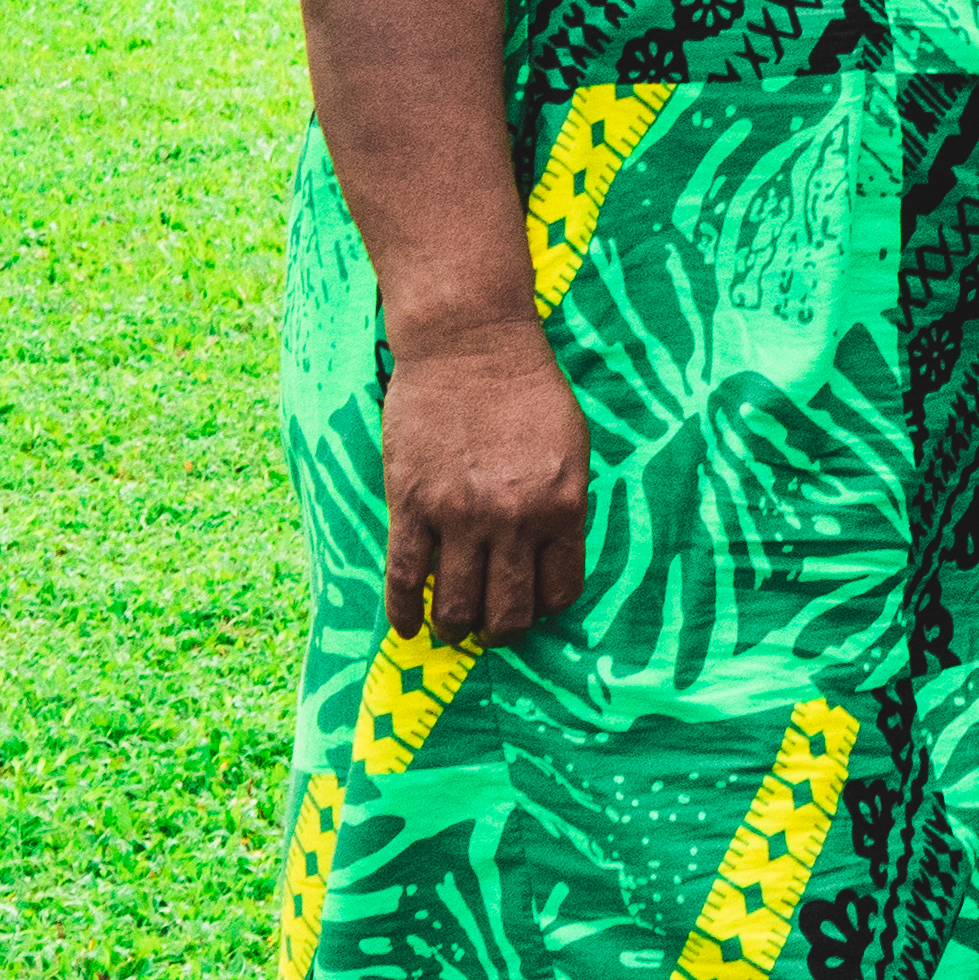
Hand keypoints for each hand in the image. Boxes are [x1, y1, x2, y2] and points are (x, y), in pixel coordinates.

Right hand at [381, 306, 589, 644]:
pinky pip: (406, 577)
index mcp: (563, 507)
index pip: (561, 590)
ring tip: (453, 629)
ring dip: (456, 628)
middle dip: (502, 631)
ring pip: (457, 604)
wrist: (471, 347)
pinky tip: (408, 627)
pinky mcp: (411, 505)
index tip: (535, 607)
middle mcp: (514, 520)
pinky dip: (405, 613)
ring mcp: (459, 516)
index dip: (546, 607)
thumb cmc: (528, 392)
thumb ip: (565, 505)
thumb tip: (554, 556)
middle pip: (508, 610)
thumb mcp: (573, 449)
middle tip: (493, 631)